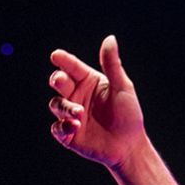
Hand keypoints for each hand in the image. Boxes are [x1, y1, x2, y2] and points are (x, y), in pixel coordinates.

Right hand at [48, 35, 145, 168]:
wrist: (129, 146)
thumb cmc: (128, 115)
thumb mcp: (122, 88)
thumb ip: (112, 65)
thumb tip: (110, 38)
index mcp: (87, 81)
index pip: (72, 67)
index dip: (63, 61)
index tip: (56, 55)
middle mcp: (76, 95)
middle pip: (59, 83)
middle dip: (58, 80)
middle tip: (60, 80)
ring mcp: (71, 115)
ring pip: (57, 105)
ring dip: (65, 107)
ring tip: (79, 113)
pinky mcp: (69, 134)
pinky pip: (58, 128)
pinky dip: (63, 126)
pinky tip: (74, 126)